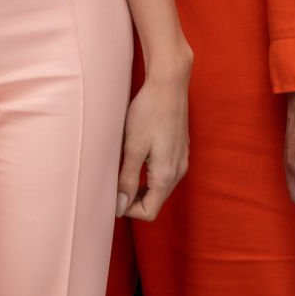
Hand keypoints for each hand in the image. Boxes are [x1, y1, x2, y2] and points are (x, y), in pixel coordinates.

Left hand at [118, 64, 189, 220]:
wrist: (169, 83)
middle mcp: (179, 171)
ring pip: (160, 187)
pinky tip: (138, 156)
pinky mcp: (180, 149)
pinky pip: (165, 172)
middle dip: (134, 198)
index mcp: (166, 175)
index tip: (113, 194)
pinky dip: (150, 174)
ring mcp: (182, 160)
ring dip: (141, 185)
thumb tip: (120, 208)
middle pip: (156, 201)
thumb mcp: (133, 147)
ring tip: (123, 168)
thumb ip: (127, 179)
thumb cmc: (149, 112)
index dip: (128, 209)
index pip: (149, 212)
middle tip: (114, 182)